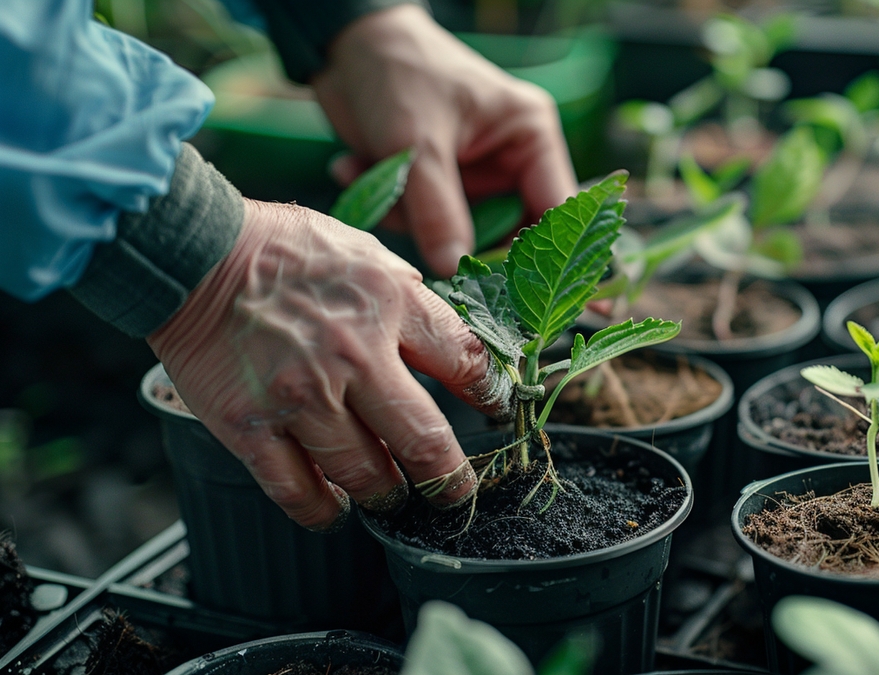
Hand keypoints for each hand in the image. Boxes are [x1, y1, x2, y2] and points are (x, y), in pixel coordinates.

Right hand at [147, 199, 511, 529]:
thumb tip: (445, 341)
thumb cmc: (282, 249)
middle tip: (455, 492)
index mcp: (390, 306)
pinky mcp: (250, 427)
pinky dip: (323, 511)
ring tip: (391, 495)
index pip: (466, 363)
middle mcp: (354, 357)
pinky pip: (298, 491)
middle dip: (448, 479)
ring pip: (366, 476)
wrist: (192, 253)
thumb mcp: (365, 252)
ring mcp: (301, 397)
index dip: (492, 397)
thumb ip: (409, 297)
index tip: (496, 414)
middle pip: (425, 442)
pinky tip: (336, 510)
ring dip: (387, 495)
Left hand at [311, 4, 577, 277]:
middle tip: (428, 252)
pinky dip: (391, 206)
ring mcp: (473, 175)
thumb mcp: (417, 143)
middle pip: (507, 232)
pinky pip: (425, 222)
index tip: (523, 296)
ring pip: (459, 233)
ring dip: (411, 219)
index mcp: (530, 137)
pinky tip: (358, 167)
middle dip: (459, 240)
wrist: (343, 45)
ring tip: (377, 182)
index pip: (556, 211)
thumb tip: (455, 270)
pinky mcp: (438, 185)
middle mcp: (510, 161)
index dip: (548, 257)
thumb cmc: (398, 72)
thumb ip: (438, 210)